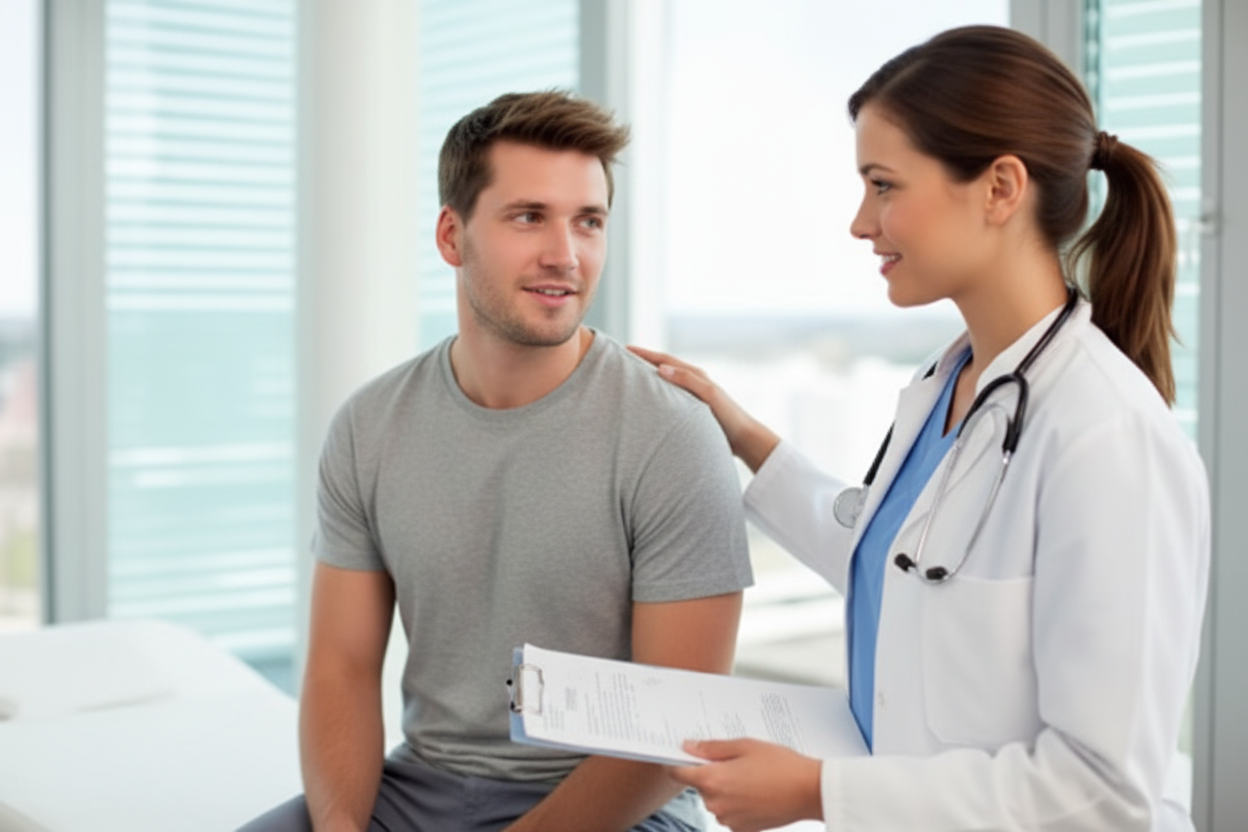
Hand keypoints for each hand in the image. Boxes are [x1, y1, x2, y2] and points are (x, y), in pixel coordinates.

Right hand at [627, 346, 779, 472]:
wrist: (744, 438)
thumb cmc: (728, 416)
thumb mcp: (708, 395)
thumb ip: (687, 380)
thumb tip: (661, 368)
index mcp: (695, 375)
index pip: (665, 359)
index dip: (645, 354)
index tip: (625, 349)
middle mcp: (693, 382)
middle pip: (663, 367)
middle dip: (643, 361)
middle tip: (622, 359)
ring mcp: (692, 395)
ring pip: (665, 381)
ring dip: (649, 376)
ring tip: (630, 377)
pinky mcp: (692, 409)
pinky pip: (668, 396)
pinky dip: (656, 392)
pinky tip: (648, 400)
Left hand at [671, 739, 821, 831]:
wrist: (809, 791)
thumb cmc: (780, 765)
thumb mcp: (745, 745)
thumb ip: (712, 748)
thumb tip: (688, 747)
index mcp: (713, 780)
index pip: (678, 773)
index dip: (677, 763)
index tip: (681, 756)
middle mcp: (716, 803)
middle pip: (700, 786)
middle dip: (711, 773)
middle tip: (735, 762)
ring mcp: (728, 819)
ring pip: (715, 800)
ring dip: (725, 789)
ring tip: (751, 777)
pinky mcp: (742, 829)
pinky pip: (730, 813)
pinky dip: (737, 803)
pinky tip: (756, 792)